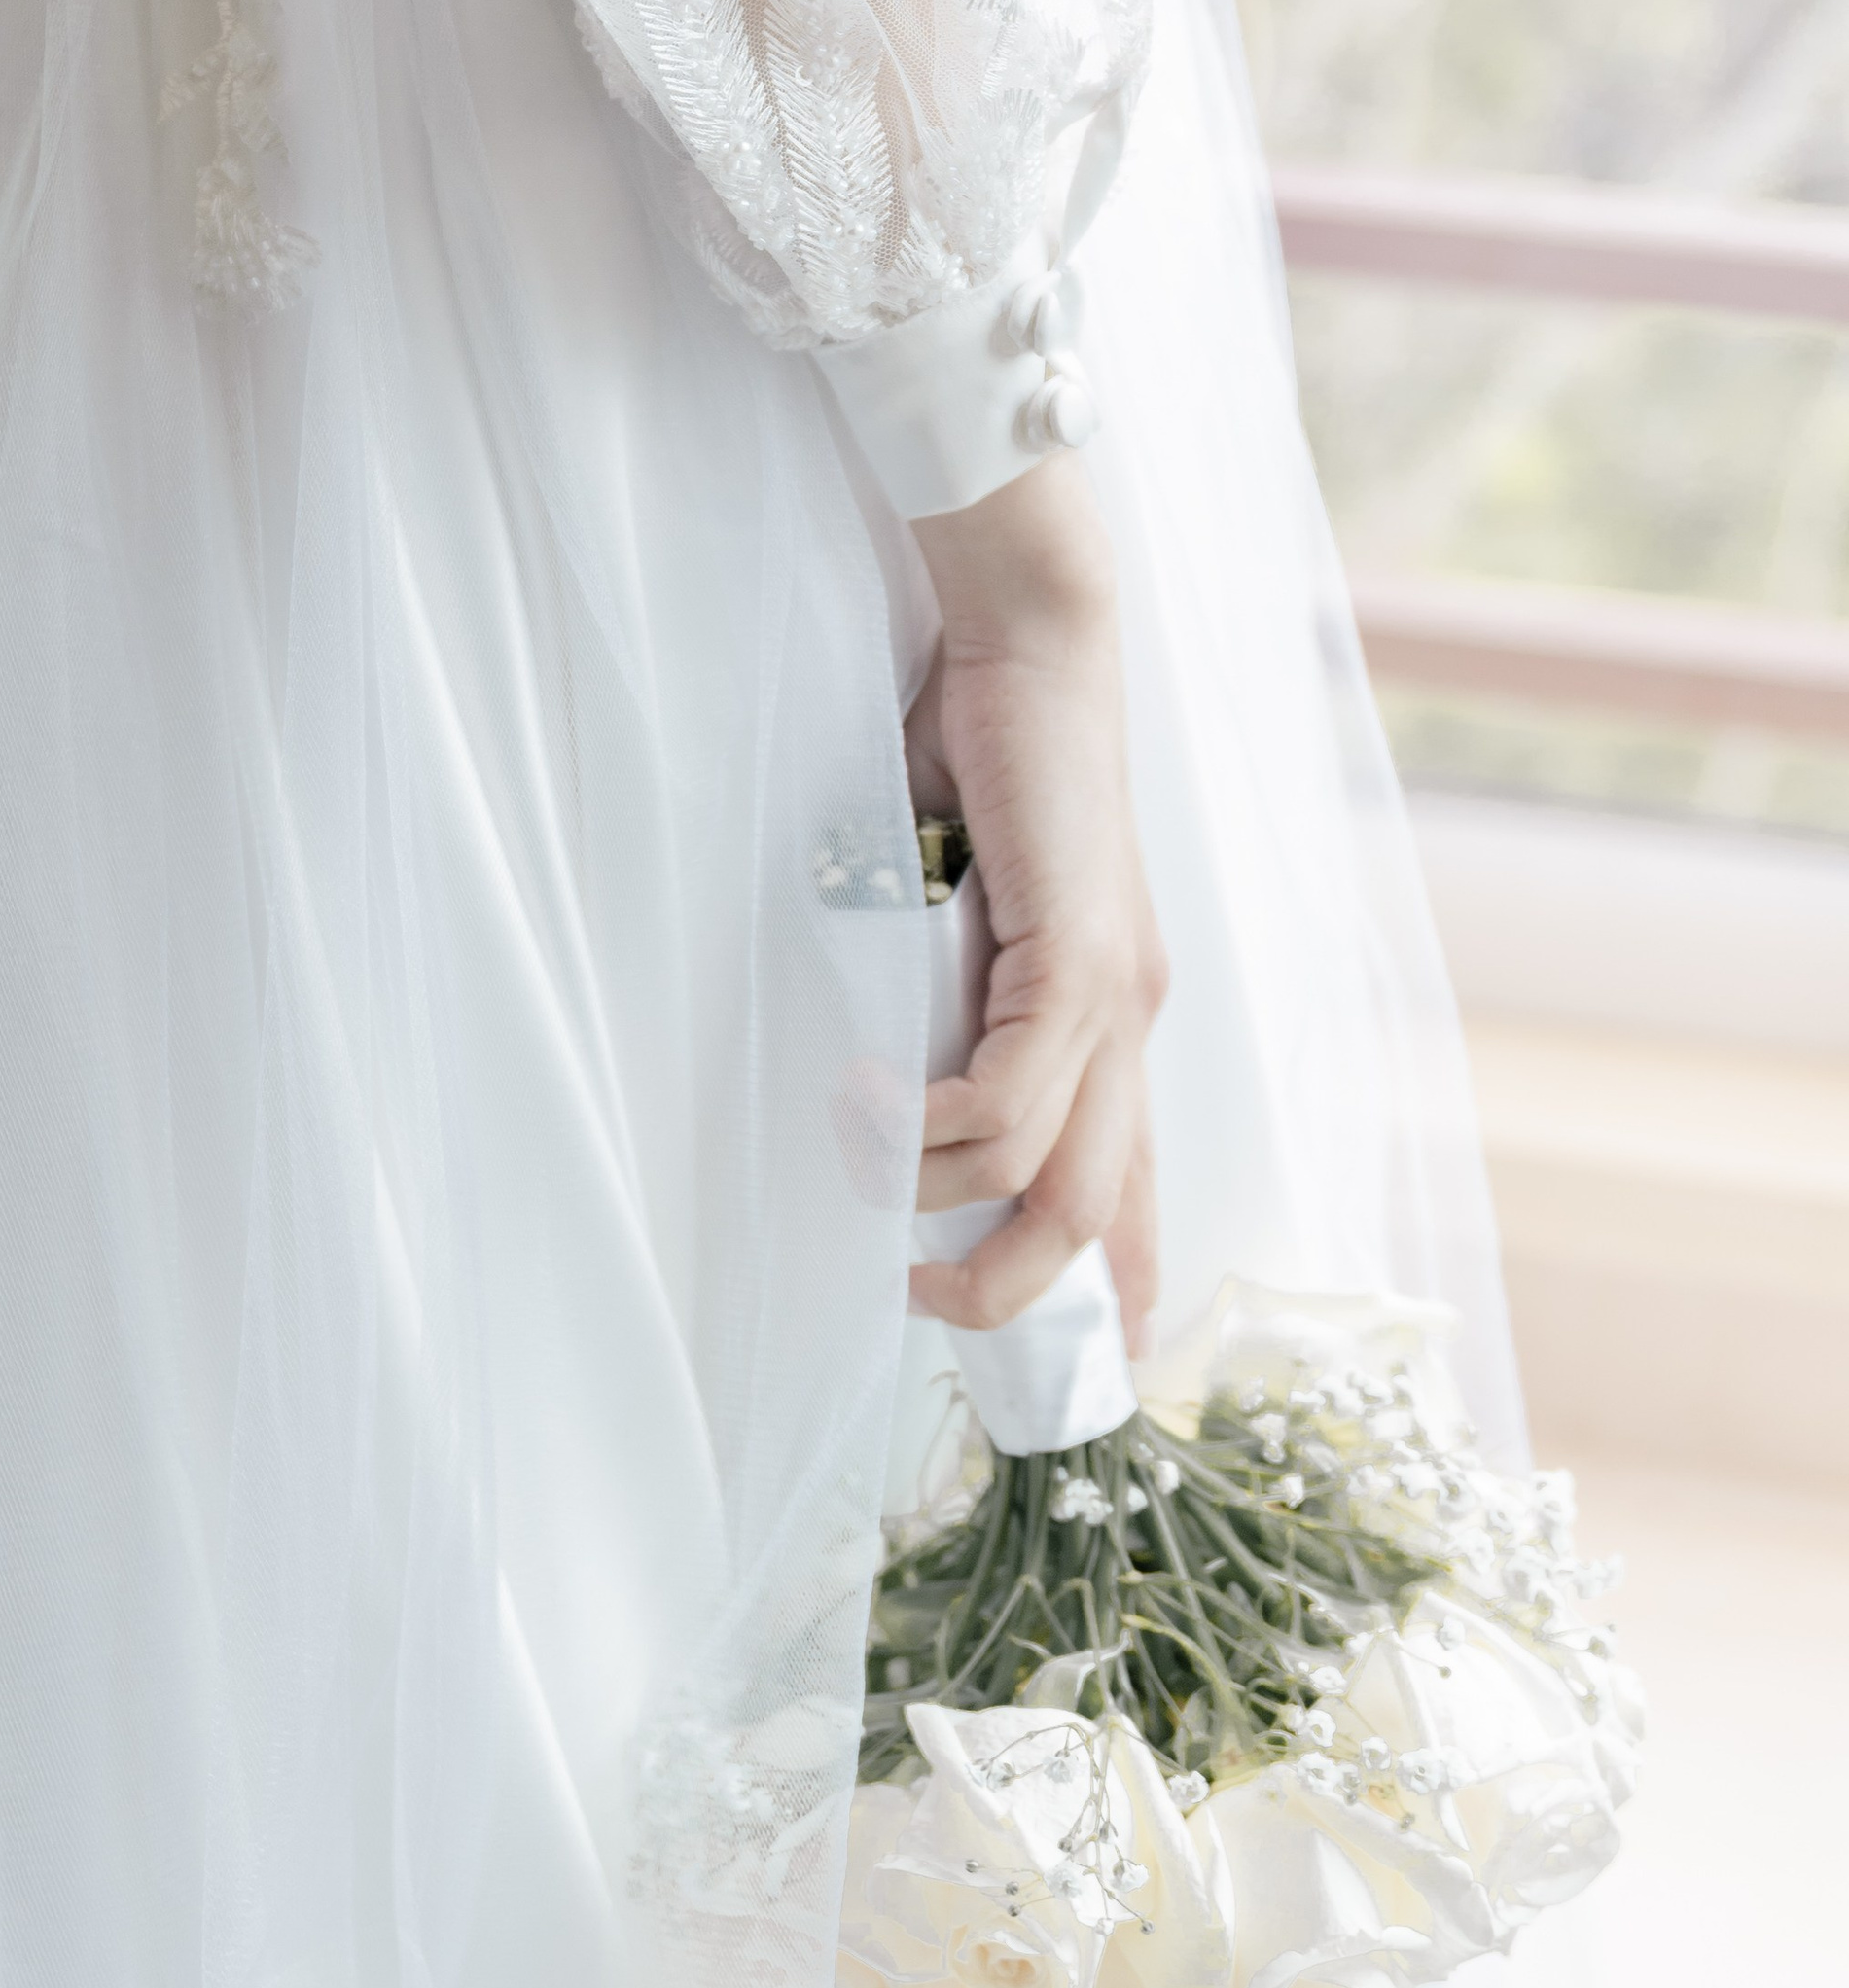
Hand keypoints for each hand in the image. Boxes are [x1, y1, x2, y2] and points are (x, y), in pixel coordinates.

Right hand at [903, 458, 1166, 1347]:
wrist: (1025, 639)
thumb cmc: (977, 750)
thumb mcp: (954, 900)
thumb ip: (936, 981)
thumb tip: (874, 1056)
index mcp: (1112, 1008)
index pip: (1132, 1174)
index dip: (1120, 1272)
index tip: (1100, 1348)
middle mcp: (1132, 1017)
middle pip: (1097, 1213)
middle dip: (1009, 1290)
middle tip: (910, 1296)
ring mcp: (1115, 992)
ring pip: (1049, 1172)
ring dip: (936, 1192)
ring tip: (855, 1152)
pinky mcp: (1080, 956)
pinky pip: (1012, 1096)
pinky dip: (936, 1121)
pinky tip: (872, 1097)